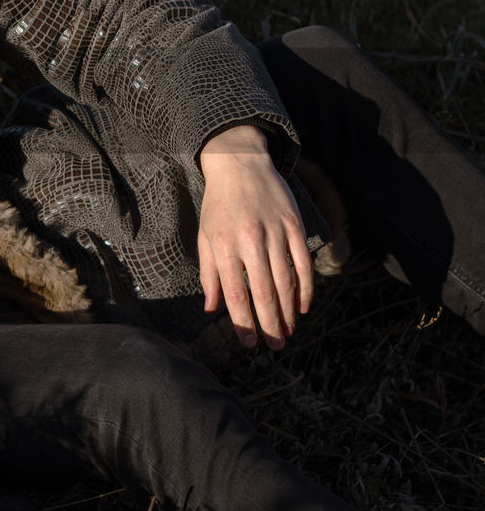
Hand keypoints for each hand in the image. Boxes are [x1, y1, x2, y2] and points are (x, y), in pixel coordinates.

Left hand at [197, 125, 314, 349]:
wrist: (240, 164)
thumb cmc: (219, 206)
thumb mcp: (205, 237)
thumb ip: (209, 274)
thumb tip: (211, 309)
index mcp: (224, 245)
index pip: (235, 293)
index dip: (243, 322)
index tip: (249, 343)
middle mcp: (250, 241)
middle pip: (264, 292)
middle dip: (270, 324)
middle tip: (276, 346)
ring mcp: (275, 233)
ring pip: (286, 282)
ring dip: (288, 312)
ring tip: (288, 332)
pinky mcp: (294, 226)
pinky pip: (303, 264)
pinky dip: (305, 288)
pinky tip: (303, 307)